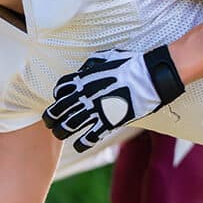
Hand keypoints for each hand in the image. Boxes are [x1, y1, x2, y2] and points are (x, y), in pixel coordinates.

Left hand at [43, 45, 183, 151]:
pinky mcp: (108, 122)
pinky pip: (89, 137)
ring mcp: (95, 110)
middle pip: (57, 110)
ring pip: (68, 126)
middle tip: (50, 124)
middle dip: (51, 118)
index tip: (60, 102)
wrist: (151, 76)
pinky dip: (81, 144)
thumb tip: (85, 68)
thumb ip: (92, 64)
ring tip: (60, 134)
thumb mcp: (107, 57)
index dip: (58, 97)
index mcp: (83, 79)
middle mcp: (84, 96)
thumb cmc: (132, 64)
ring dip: (61, 132)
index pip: (59, 90)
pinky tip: (79, 145)